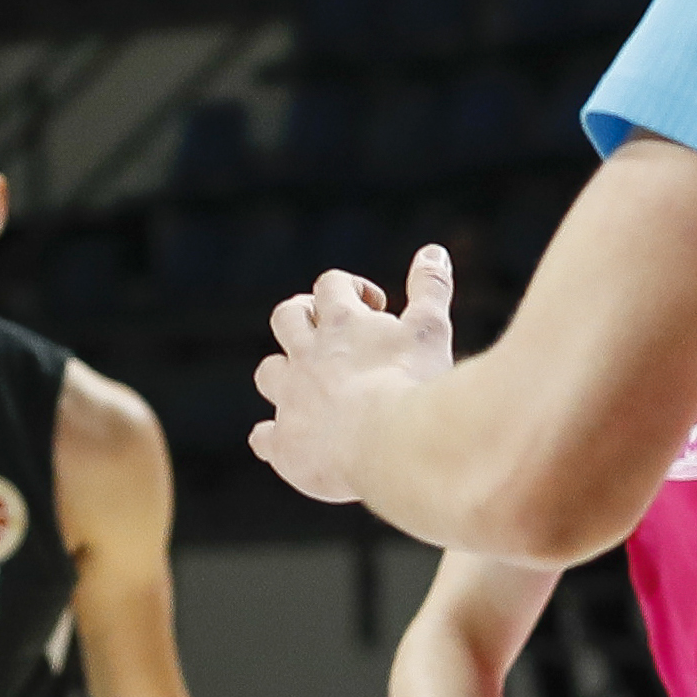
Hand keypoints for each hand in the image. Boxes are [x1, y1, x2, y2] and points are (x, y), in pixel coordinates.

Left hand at [252, 242, 454, 503]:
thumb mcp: (429, 328)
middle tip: (329, 335)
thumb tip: (434, 251)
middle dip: (303, 317)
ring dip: (283, 374)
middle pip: (286, 316)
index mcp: (343, 322)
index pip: (332, 283)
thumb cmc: (414, 385)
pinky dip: (272, 437)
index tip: (376, 308)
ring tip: (311, 387)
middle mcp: (308, 354)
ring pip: (268, 372)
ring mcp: (292, 398)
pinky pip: (263, 437)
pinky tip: (290, 443)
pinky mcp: (285, 443)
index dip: (351, 288)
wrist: (390, 445)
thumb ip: (430, 287)